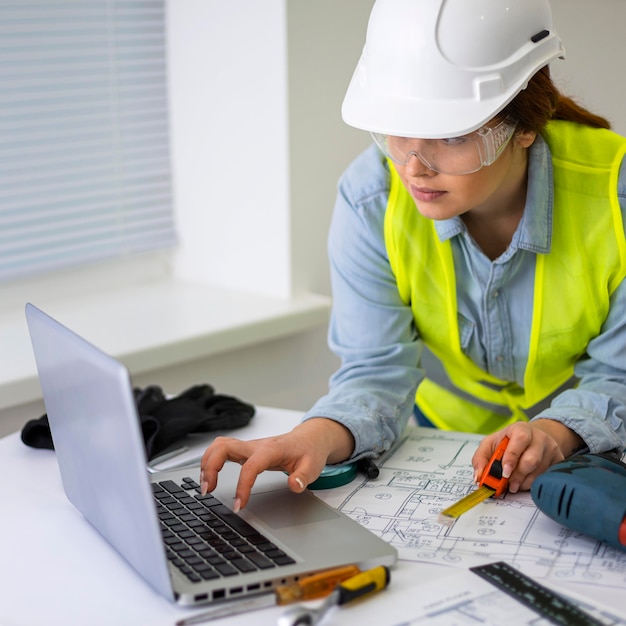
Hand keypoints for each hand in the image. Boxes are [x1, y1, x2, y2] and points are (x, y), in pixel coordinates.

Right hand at [199, 417, 354, 510]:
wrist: (308, 438)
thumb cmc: (308, 451)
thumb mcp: (313, 466)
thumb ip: (303, 477)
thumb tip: (294, 485)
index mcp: (271, 449)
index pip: (251, 466)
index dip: (242, 486)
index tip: (239, 505)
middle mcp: (256, 445)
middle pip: (224, 446)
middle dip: (211, 467)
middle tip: (207, 490)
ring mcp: (248, 446)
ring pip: (219, 445)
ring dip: (206, 463)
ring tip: (205, 486)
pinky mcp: (244, 450)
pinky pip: (221, 450)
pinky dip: (210, 461)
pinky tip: (208, 477)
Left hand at [471, 419, 583, 492]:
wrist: (534, 437)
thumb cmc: (509, 441)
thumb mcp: (491, 444)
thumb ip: (481, 458)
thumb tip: (478, 476)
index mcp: (520, 429)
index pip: (519, 440)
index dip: (511, 458)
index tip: (504, 472)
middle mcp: (539, 437)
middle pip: (531, 460)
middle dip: (518, 476)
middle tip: (509, 484)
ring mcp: (551, 449)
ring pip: (540, 471)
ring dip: (525, 482)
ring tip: (515, 484)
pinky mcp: (559, 460)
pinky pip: (548, 476)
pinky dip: (535, 483)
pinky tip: (527, 482)